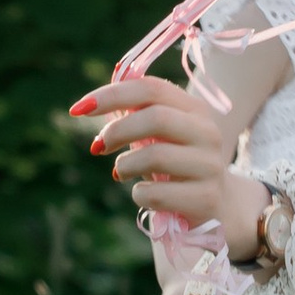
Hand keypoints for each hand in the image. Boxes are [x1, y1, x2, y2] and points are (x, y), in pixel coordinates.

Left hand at [75, 85, 269, 262]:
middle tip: (97, 146)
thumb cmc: (176, 165)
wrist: (216, 207)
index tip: (78, 109)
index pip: (152, 88)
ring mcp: (210, 166)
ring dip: (125, 165)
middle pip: (155, 117)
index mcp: (195, 109)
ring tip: (122, 172)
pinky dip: (138, 194)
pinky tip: (143, 195)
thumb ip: (137, 115)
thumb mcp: (161, 136)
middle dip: (116, 131)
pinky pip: (156, 193)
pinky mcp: (206, 198)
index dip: (111, 94)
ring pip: (154, 155)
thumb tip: (96, 101)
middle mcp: (208, 132)